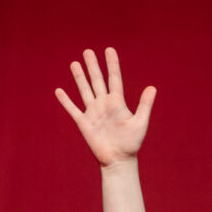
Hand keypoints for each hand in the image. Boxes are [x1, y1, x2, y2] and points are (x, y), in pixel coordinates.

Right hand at [55, 47, 155, 166]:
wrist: (119, 160)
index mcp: (117, 103)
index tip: (109, 50)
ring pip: (85, 91)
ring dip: (79, 78)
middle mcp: (104, 104)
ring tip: (74, 63)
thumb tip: (152, 88)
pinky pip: (73, 109)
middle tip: (88, 51)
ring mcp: (93, 113)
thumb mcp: (140, 123)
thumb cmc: (131, 143)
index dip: (112, 64)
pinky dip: (66, 101)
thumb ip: (144, 105)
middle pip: (97, 81)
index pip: (114, 79)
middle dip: (93, 66)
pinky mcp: (84, 123)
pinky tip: (59, 91)